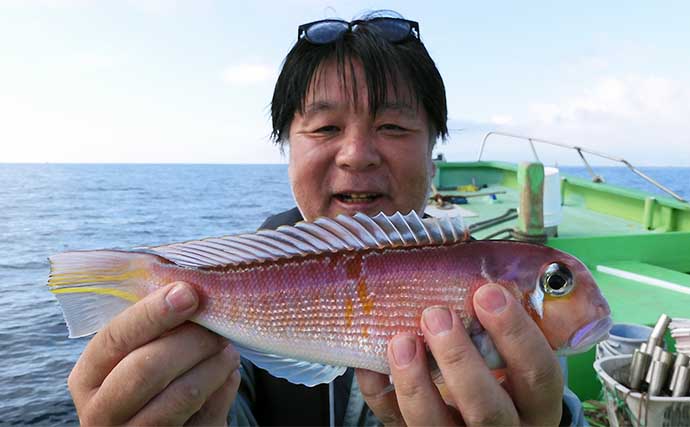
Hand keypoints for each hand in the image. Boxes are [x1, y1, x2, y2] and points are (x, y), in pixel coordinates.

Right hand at [68, 282, 241, 425]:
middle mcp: (101, 413)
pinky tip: (227, 374)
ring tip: (227, 349)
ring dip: (214, 364)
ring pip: (182, 396)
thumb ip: (154, 328)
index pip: (115, 338)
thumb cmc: (151, 374)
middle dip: (191, 340)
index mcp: (88, 377)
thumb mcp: (137, 354)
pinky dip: (224, 388)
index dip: (153, 313)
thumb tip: (189, 290)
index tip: (188, 293)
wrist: (161, 426)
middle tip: (218, 326)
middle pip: (147, 369)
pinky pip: (208, 416)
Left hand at [357, 283, 562, 425]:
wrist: (483, 421)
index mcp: (535, 403)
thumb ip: (501, 324)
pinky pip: (394, 420)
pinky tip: (372, 362)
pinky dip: (380, 390)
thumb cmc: (499, 374)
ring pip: (436, 425)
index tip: (487, 293)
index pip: (538, 373)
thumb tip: (474, 266)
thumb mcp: (514, 356)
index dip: (516, 334)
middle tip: (436, 315)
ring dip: (415, 381)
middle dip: (459, 359)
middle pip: (487, 408)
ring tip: (401, 340)